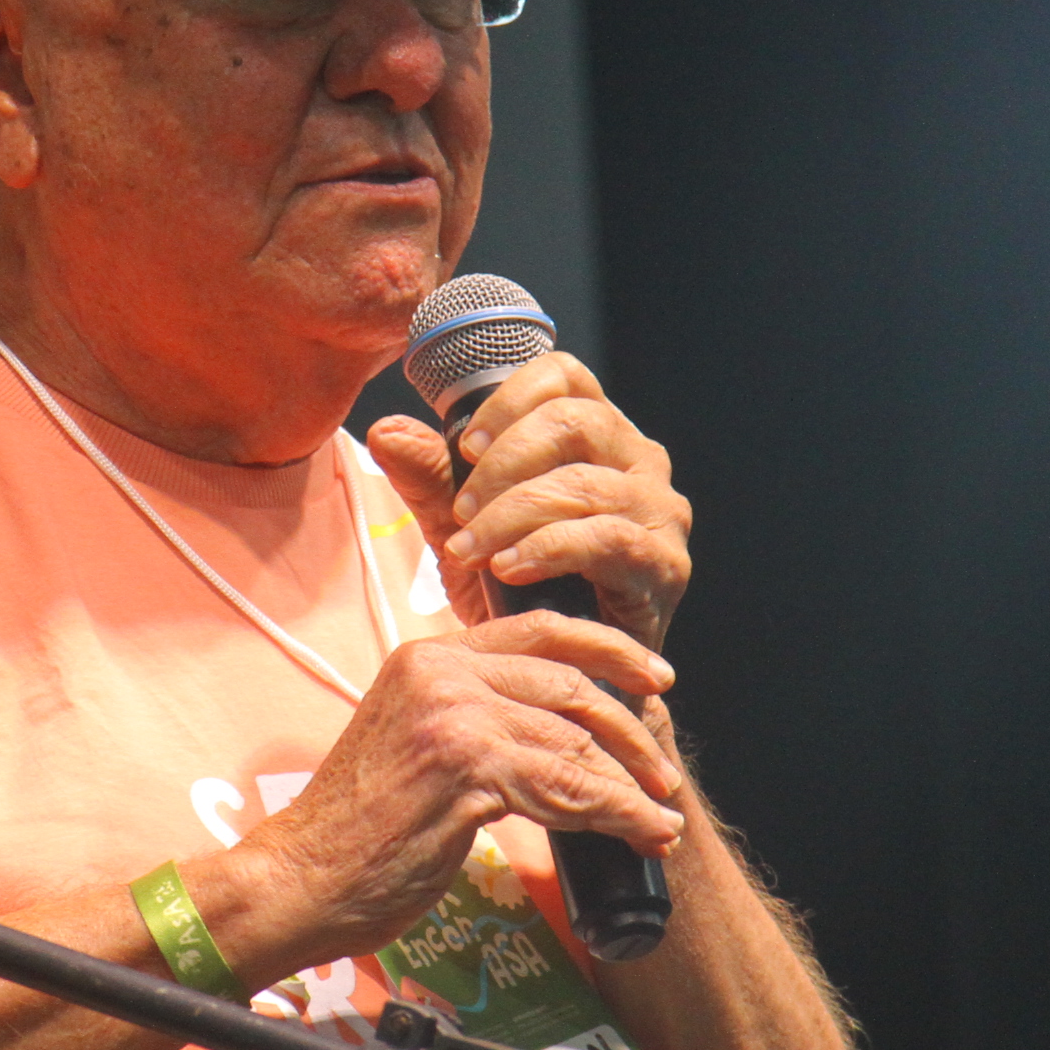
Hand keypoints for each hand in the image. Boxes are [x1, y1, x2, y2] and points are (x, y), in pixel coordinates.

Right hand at [206, 611, 684, 972]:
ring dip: (630, 786)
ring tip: (658, 818)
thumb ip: (472, 722)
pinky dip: (615, 814)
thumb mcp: (415, 747)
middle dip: (632, 730)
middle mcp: (439, 670)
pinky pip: (564, 786)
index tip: (655, 679)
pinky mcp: (463, 766)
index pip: (539, 632)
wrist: (299, 878)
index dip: (607, 652)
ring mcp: (451, 714)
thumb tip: (555, 734)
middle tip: (664, 774)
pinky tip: (640, 833)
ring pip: (572, 740)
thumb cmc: (356, 832)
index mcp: (427, 656)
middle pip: (568, 684)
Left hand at [362, 351, 691, 648]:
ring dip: (512, 514)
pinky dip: (547, 549)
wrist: (563, 674)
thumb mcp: (463, 526)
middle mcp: (640, 463)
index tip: (466, 447)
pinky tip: (507, 568)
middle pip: (575, 421)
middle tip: (461, 509)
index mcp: (598, 436)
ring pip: (584, 484)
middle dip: (504, 463)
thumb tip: (384, 431)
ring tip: (470, 548)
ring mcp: (660, 512)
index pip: (565, 376)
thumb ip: (430, 478)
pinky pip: (606, 538)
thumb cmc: (523, 591)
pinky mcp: (665, 564)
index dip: (511, 399)